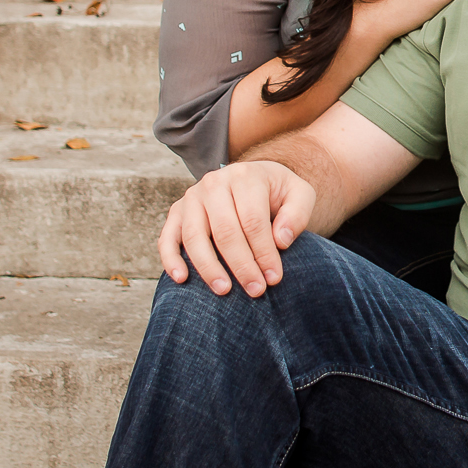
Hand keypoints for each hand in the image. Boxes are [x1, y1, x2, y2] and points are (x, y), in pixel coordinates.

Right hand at [158, 160, 316, 297]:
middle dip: (241, 265)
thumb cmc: (278, 193)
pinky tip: (182, 279)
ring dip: (209, 267)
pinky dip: (171, 259)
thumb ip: (297, 214)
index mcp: (245, 176)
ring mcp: (191, 197)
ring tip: (224, 290)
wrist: (253, 179)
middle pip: (225, 231)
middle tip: (255, 290)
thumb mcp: (300, 195)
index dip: (263, 252)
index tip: (273, 278)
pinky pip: (167, 237)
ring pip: (195, 236)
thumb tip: (281, 241)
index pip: (253, 220)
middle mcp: (214, 183)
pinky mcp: (176, 212)